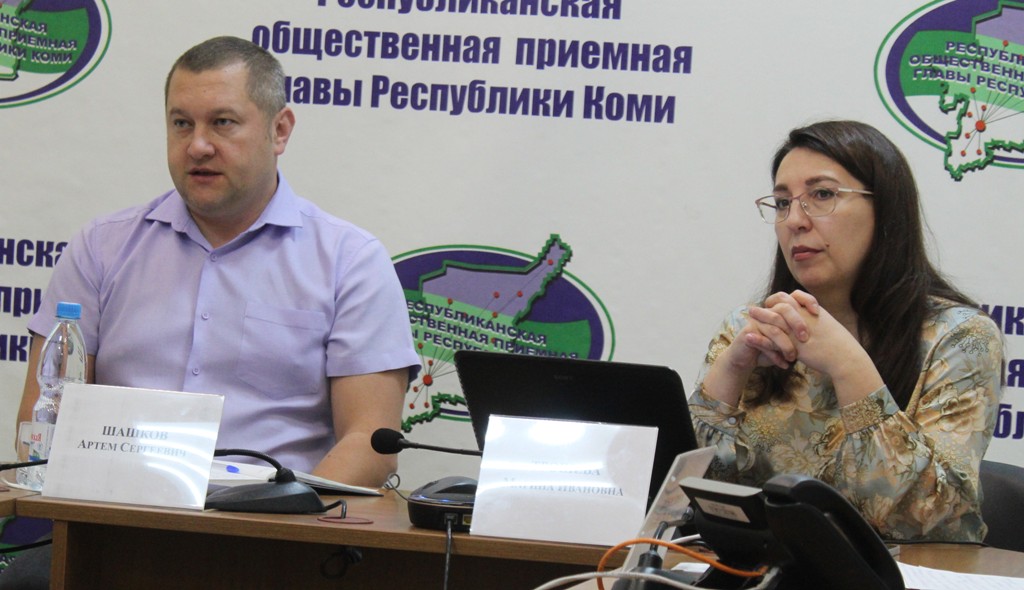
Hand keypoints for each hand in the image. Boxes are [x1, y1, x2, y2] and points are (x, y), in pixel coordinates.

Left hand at [749, 292, 878, 397]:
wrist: (845, 358)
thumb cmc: (840, 345)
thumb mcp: (827, 326)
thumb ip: (815, 320)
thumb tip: (809, 318)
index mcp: (812, 310)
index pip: (791, 297)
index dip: (780, 299)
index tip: (772, 304)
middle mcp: (803, 316)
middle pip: (780, 301)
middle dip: (766, 304)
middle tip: (753, 309)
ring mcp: (797, 329)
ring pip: (773, 317)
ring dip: (759, 315)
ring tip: (748, 315)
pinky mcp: (792, 344)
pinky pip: (771, 338)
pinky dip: (759, 338)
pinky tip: (749, 337)